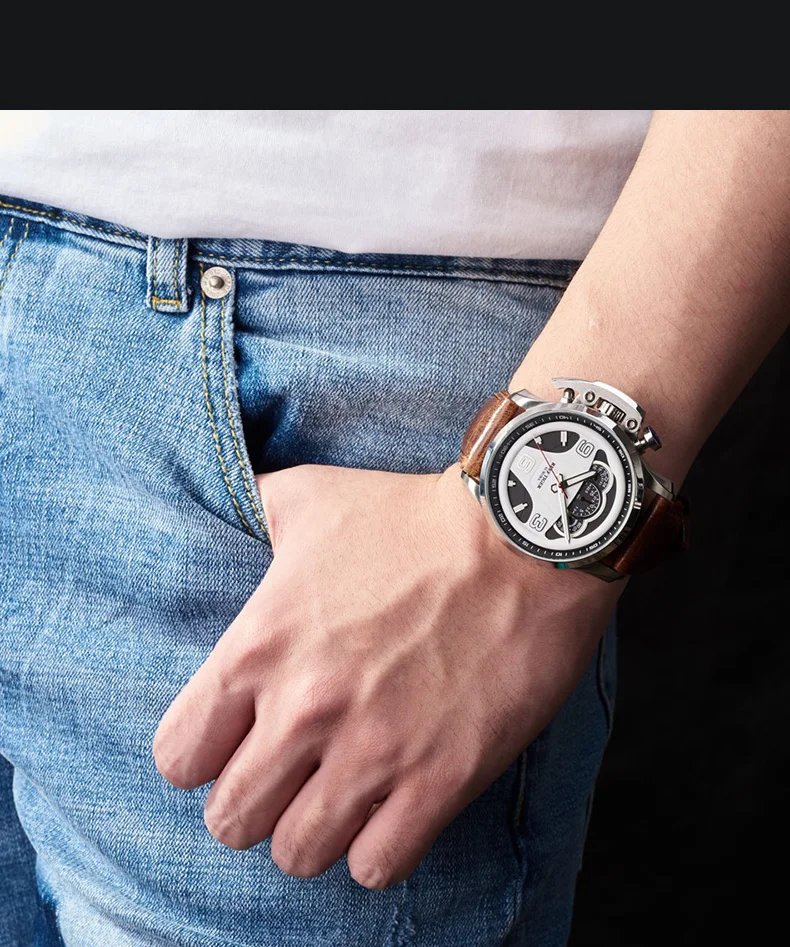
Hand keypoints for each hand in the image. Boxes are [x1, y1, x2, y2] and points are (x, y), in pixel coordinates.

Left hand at [153, 464, 620, 888]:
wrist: (520, 537)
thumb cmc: (412, 515)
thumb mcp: (310, 495)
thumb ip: (250, 507)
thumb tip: (223, 496)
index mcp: (259, 647)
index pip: (178, 758)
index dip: (202, 755)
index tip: (234, 741)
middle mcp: (304, 710)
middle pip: (231, 820)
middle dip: (254, 803)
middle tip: (289, 774)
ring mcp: (374, 751)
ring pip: (298, 854)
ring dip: (313, 831)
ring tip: (339, 796)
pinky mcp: (441, 779)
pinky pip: (378, 865)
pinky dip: (378, 848)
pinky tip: (391, 810)